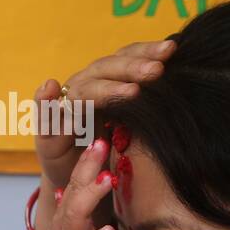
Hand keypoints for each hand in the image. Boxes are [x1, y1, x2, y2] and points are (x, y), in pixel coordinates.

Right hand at [19, 137, 116, 229]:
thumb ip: (68, 211)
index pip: (75, 181)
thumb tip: (65, 190)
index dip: (86, 160)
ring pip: (78, 216)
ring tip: (107, 179)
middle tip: (100, 142)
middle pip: (75, 190)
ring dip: (91, 196)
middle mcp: (67, 225)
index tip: (98, 137)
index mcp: (67, 216)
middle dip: (87, 166)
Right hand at [34, 39, 174, 188]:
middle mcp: (85, 85)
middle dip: (133, 68)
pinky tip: (48, 87)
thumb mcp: (136, 123)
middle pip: (107, 68)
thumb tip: (185, 78)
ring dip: (107, 89)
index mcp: (108, 79)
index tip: (172, 49)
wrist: (82, 180)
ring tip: (133, 92)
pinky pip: (45, 114)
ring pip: (84, 90)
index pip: (126, 57)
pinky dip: (45, 101)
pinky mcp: (47, 131)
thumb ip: (151, 100)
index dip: (146, 51)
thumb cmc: (113, 148)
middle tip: (157, 71)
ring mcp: (65, 106)